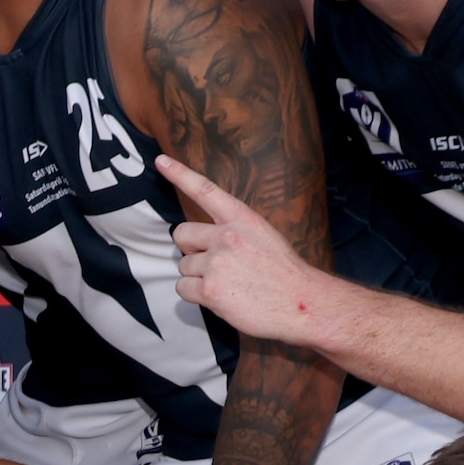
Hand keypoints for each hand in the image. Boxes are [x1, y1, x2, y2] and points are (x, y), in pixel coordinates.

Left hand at [156, 151, 340, 347]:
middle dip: (191, 249)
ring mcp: (217, 263)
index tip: (161, 162)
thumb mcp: (264, 236)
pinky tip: (220, 297)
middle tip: (213, 264)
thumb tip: (206, 240)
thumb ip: (235, 231)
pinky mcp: (210, 290)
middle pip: (182, 235)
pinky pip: (182, 288)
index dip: (180, 174)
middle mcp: (226, 236)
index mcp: (242, 218)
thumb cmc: (284, 274)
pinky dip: (195, 295)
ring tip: (227, 284)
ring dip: (197, 277)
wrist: (302, 303)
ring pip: (183, 266)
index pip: (205, 190)